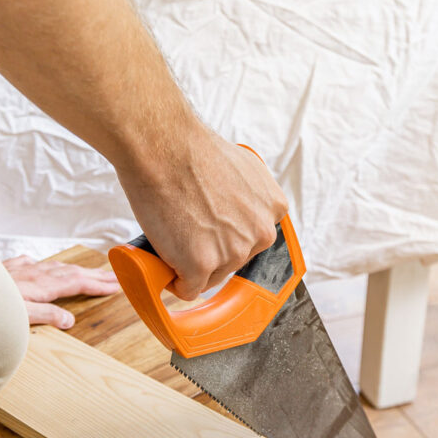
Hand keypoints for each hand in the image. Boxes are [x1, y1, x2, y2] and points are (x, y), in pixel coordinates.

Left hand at [4, 256, 122, 327]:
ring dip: (74, 269)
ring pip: (54, 266)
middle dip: (94, 274)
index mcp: (40, 286)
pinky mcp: (6, 268)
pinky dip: (45, 265)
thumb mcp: (19, 318)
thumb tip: (69, 319)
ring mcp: (19, 269)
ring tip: (88, 271)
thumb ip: (45, 316)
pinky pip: (31, 263)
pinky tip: (42, 266)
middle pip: (70, 272)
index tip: (116, 284)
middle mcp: (33, 273)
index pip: (76, 283)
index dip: (98, 284)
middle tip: (114, 275)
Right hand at [118, 127, 288, 299]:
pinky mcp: (202, 265)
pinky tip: (165, 263)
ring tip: (172, 239)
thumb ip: (246, 195)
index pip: (252, 239)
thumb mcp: (241, 167)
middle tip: (185, 231)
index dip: (225, 236)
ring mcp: (233, 252)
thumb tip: (233, 210)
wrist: (163, 147)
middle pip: (232, 262)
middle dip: (209, 252)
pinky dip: (174, 282)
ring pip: (209, 278)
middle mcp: (260, 232)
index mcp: (273, 207)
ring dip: (190, 266)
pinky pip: (188, 289)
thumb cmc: (190, 151)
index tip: (210, 231)